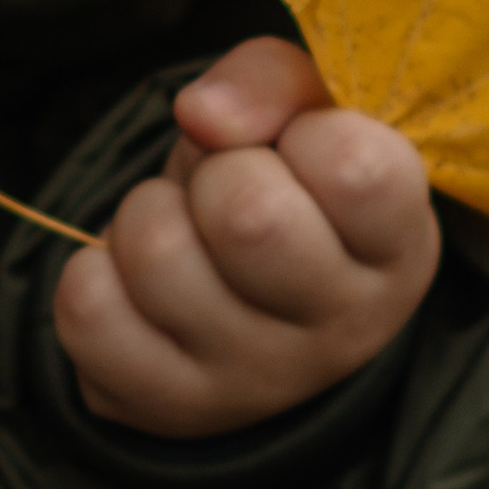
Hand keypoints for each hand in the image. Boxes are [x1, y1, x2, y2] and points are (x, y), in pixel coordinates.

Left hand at [51, 34, 439, 438]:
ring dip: (150, 213)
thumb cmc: (289, 191)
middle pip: (245, 216)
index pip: (353, 168)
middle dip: (215, 169)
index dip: (305, 129)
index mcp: (399, 250)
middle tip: (228, 188)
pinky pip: (89, 308)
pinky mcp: (168, 407)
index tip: (301, 148)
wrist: (249, 307)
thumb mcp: (309, 116)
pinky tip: (139, 285)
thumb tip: (200, 114)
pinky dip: (96, 269)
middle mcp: (343, 333)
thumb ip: (273, 81)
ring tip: (185, 232)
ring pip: (156, 250)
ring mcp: (255, 382)